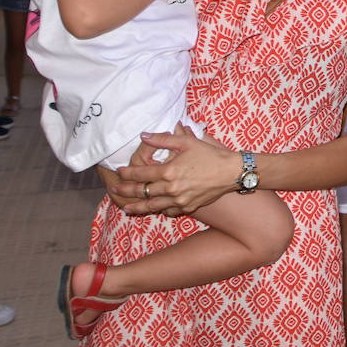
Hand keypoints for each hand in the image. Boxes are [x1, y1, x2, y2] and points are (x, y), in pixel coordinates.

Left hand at [112, 126, 235, 215]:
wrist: (231, 172)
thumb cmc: (210, 154)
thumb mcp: (187, 141)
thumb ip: (163, 139)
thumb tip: (143, 135)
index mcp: (169, 171)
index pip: (140, 173)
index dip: (127, 173)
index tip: (120, 172)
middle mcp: (171, 188)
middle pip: (142, 191)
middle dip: (125, 191)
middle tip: (114, 190)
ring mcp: (180, 200)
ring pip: (152, 206)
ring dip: (137, 206)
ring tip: (126, 207)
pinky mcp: (189, 207)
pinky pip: (169, 211)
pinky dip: (159, 210)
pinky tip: (154, 209)